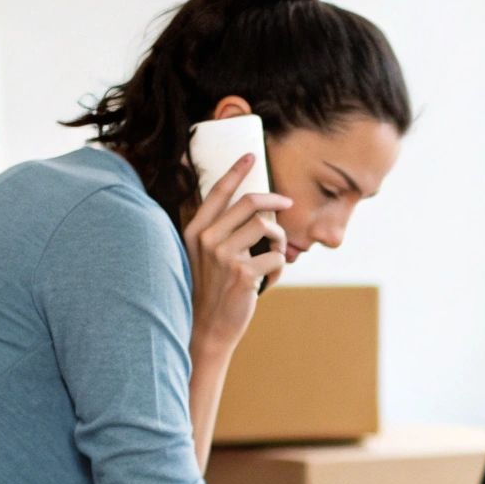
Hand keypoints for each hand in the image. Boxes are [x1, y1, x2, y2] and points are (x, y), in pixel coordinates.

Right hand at [184, 152, 289, 357]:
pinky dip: (280, 268)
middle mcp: (207, 238)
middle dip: (276, 202)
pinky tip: (269, 282)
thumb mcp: (207, 256)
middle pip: (251, 203)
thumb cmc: (213, 289)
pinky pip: (277, 257)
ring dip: (280, 241)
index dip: (236, 171)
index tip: (251, 156)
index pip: (218, 192)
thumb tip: (258, 207)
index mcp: (196, 230)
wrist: (207, 327)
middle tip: (289, 203)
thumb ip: (223, 231)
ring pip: (269, 228)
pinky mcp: (243, 272)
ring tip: (274, 256)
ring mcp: (224, 255)